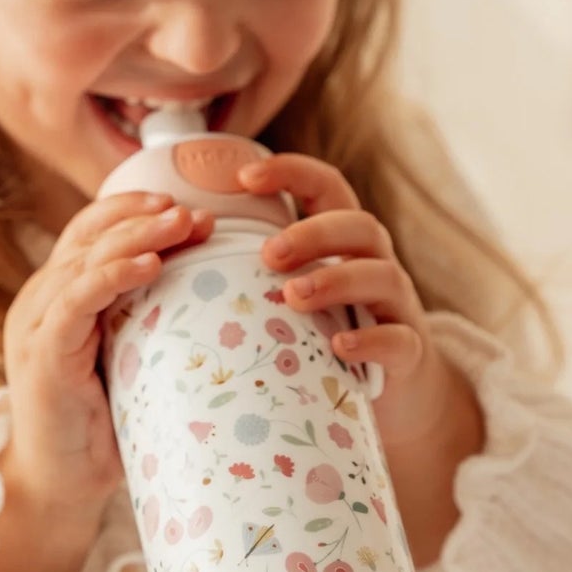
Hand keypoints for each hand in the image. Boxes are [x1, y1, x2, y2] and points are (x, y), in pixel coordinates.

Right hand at [0, 191, 213, 571]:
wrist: (60, 488)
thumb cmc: (102, 428)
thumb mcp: (129, 363)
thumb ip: (150, 325)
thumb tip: (222, 300)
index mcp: (56, 297)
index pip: (90, 233)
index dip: (134, 211)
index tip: (186, 204)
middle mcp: (39, 301)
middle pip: (90, 236)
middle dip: (145, 216)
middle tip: (198, 211)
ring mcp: (36, 326)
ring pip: (85, 259)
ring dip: (138, 235)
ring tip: (184, 222)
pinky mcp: (42, 355)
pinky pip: (76, 301)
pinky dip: (113, 277)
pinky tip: (149, 264)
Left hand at [237, 153, 482, 565]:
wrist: (392, 400)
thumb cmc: (321, 339)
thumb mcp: (289, 298)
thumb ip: (249, 272)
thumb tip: (161, 254)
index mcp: (341, 241)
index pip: (324, 186)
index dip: (290, 171)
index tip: (241, 175)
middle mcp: (374, 263)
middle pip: (358, 223)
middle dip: (312, 231)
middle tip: (267, 252)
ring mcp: (396, 307)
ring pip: (383, 273)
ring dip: (337, 280)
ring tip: (293, 296)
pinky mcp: (410, 354)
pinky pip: (399, 339)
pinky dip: (371, 339)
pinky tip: (338, 346)